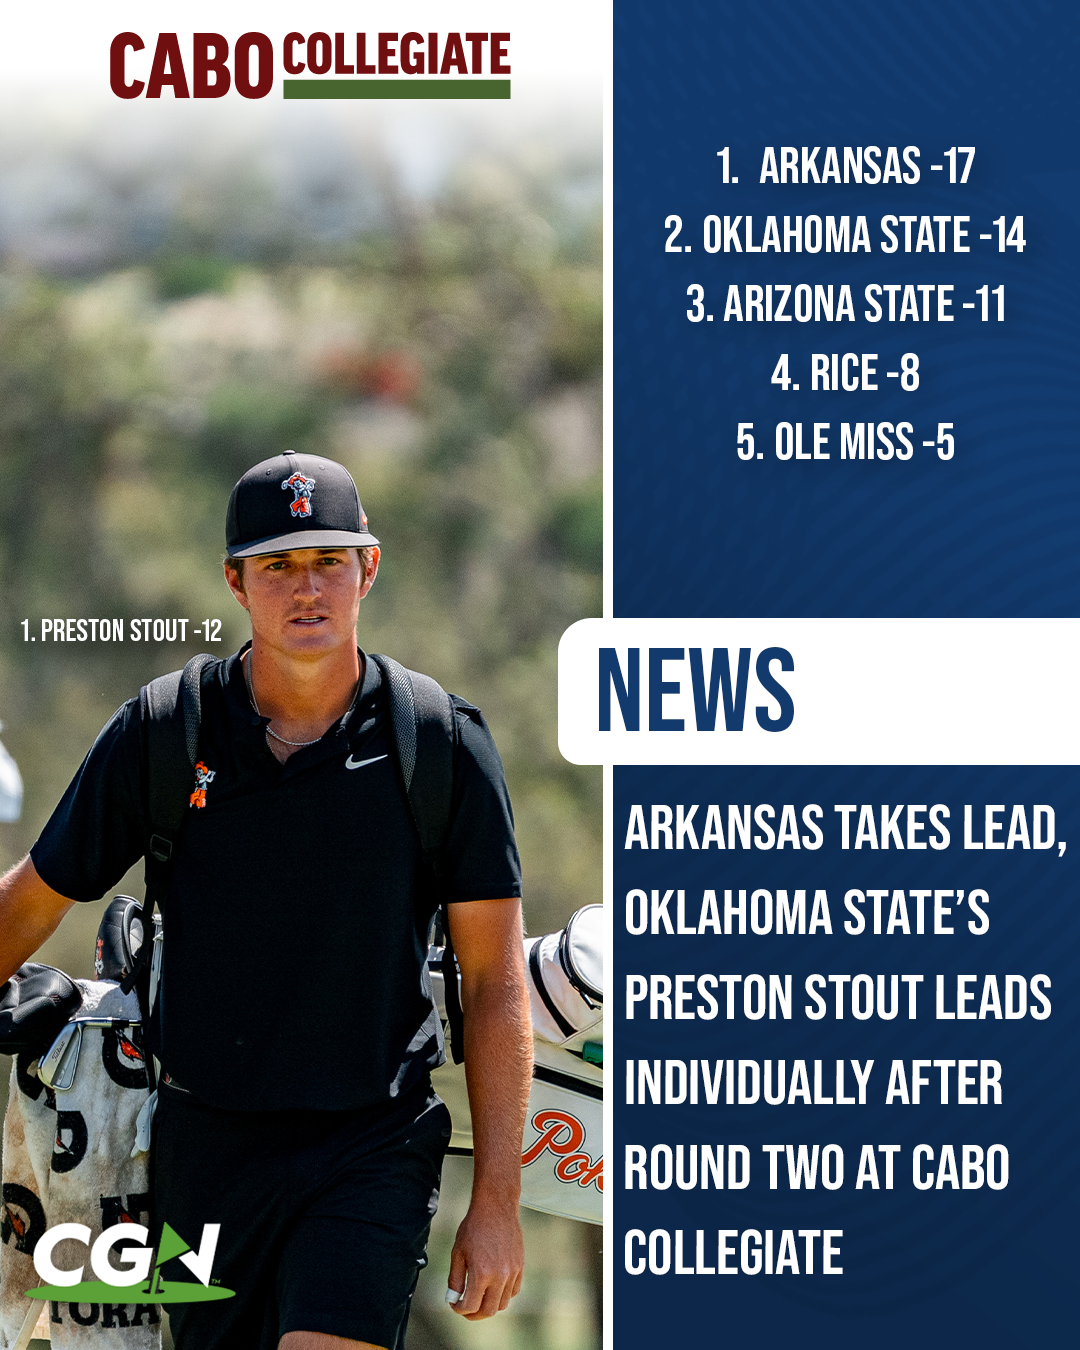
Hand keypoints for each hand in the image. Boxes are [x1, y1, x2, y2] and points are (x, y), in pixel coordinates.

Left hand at [446, 1199, 523, 1319]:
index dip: (459, 1310)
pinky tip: (493, 1287)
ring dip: (489, 1305)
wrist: (496, 1208)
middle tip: (466, 1309)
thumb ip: (454, 1279)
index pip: (470, 1306)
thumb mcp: (458, 1252)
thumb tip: (453, 1299)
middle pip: (488, 1311)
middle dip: (474, 1314)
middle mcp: (499, 1276)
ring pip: (502, 1304)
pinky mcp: (520, 1266)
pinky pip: (513, 1291)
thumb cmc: (473, 1228)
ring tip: (479, 1298)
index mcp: (481, 1273)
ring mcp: (512, 1272)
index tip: (455, 1304)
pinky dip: (503, 1295)